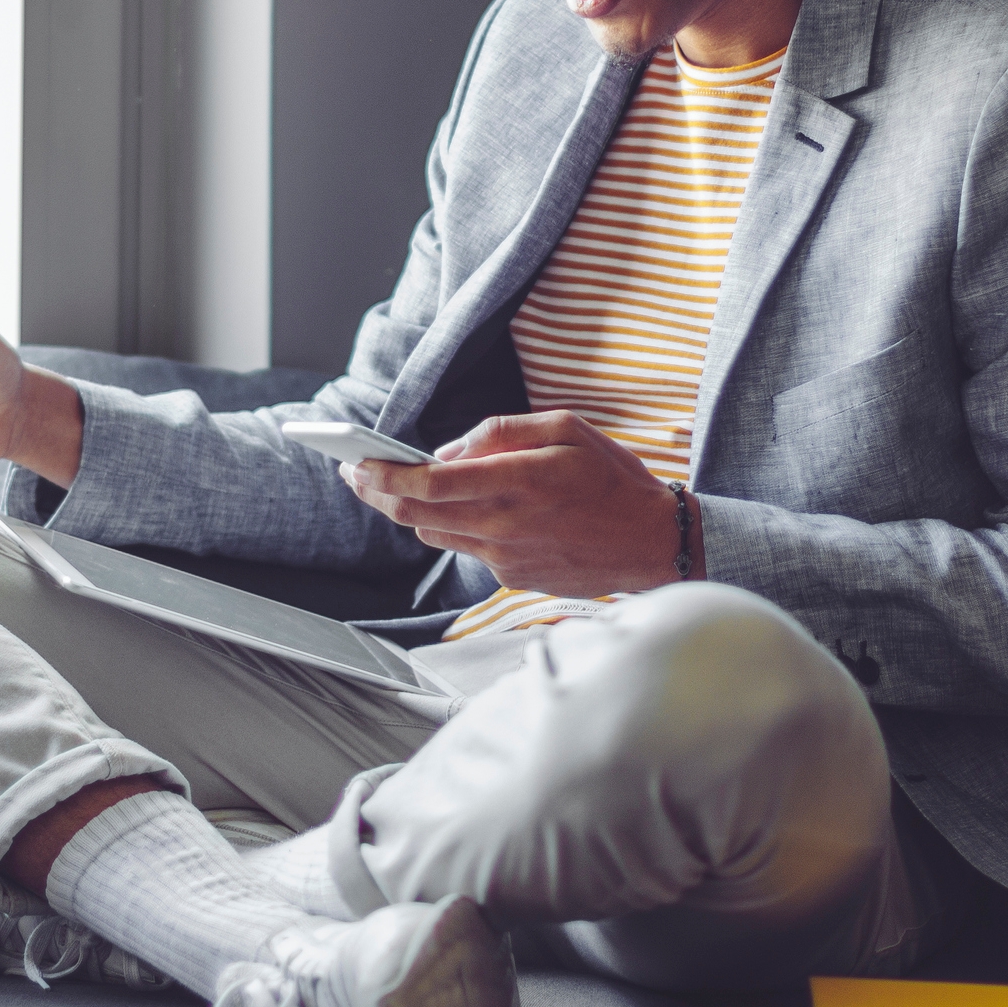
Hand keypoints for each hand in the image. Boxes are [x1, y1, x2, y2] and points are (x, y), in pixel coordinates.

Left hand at [343, 411, 687, 595]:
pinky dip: (459, 527)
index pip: (430, 484)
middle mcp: (505, 524)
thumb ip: (501, 433)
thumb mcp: (565, 428)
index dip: (385, 476)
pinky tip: (474, 511)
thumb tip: (448, 451)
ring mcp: (505, 557)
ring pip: (435, 535)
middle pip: (417, 516)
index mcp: (518, 481)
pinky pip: (469, 549)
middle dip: (378, 494)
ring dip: (411, 512)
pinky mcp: (511, 578)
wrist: (651, 542)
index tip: (357, 464)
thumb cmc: (611, 478)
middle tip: (356, 475)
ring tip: (398, 488)